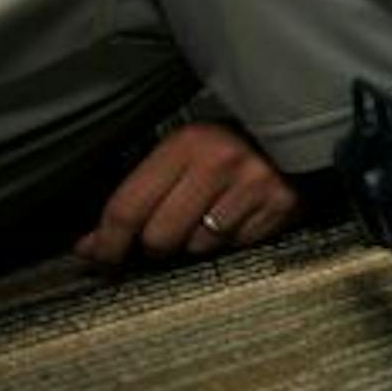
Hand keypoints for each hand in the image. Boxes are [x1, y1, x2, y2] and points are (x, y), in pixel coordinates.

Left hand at [73, 122, 300, 268]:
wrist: (301, 132)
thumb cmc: (233, 144)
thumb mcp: (182, 153)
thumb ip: (137, 195)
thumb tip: (90, 246)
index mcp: (186, 143)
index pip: (128, 207)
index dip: (107, 243)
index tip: (98, 258)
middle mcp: (219, 162)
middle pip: (160, 237)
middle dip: (155, 245)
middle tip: (162, 236)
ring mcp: (253, 186)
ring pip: (199, 247)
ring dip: (197, 241)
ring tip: (211, 214)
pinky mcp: (281, 206)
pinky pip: (236, 246)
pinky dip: (232, 239)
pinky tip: (238, 215)